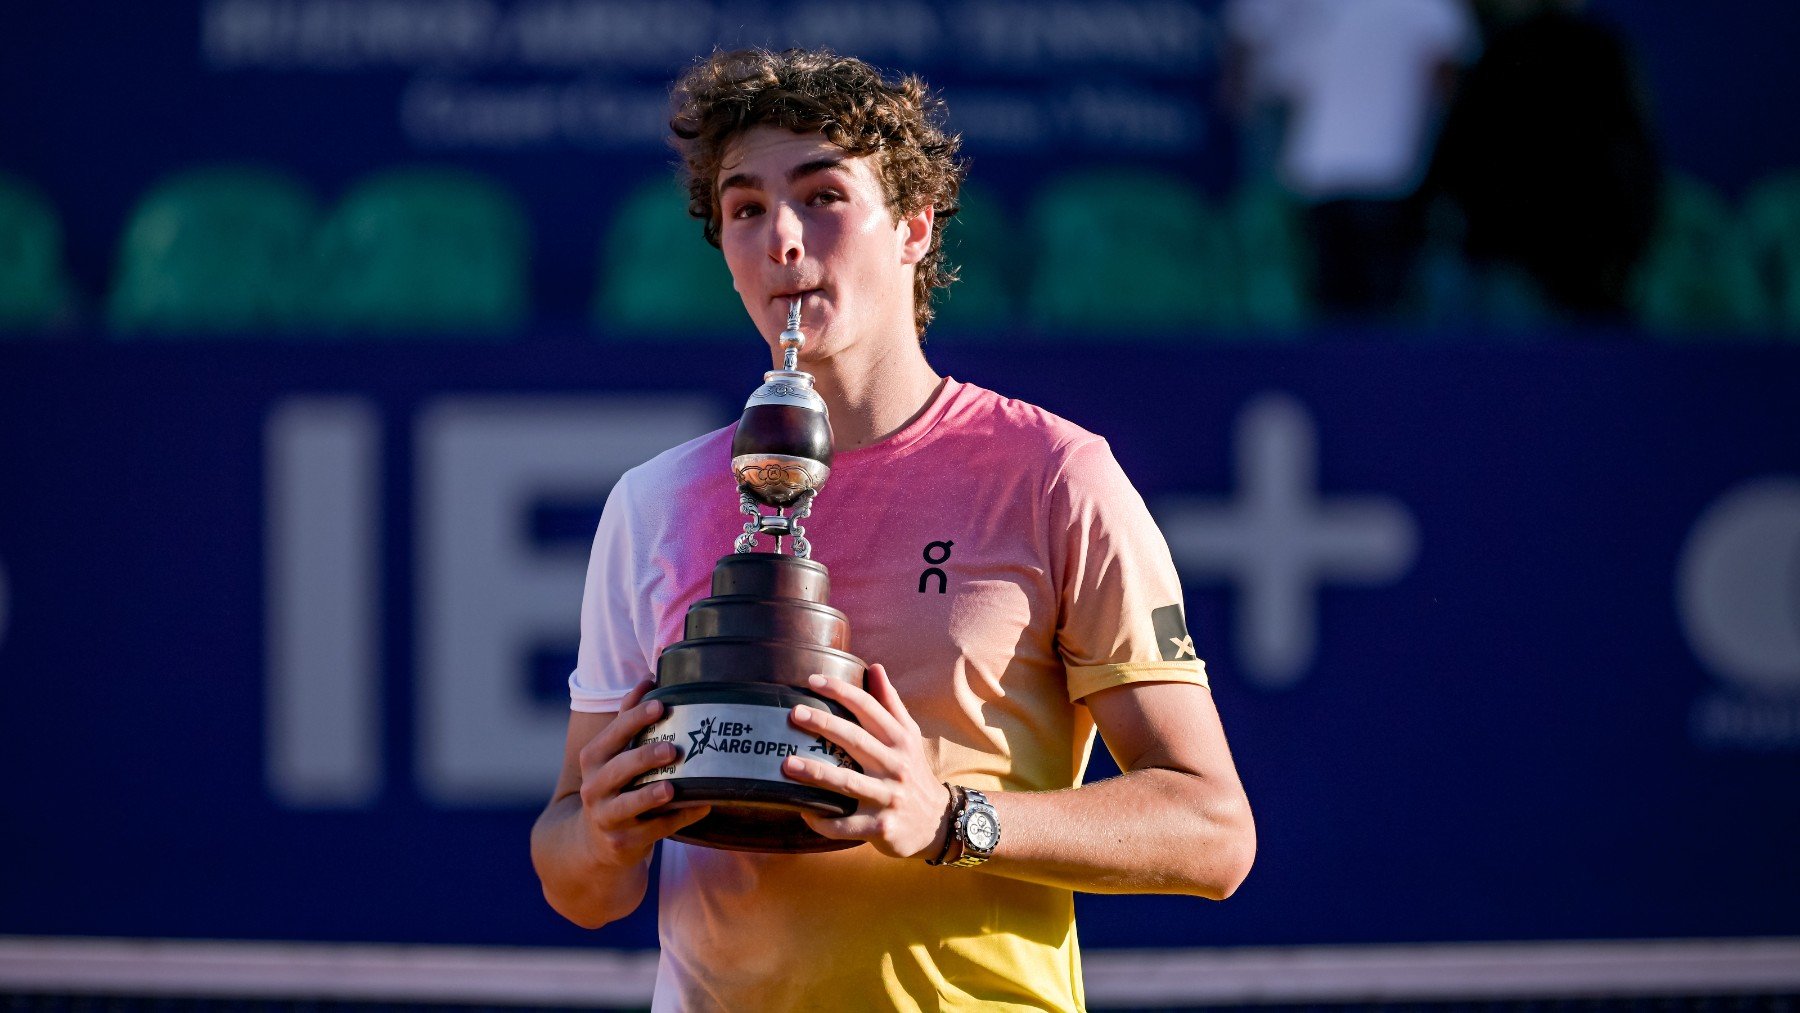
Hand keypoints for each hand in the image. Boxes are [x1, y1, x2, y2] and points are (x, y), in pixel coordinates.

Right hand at [576, 679, 710, 867]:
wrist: (593, 841)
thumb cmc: (613, 784)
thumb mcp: (612, 754)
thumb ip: (628, 719)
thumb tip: (649, 679)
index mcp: (593, 759)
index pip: (612, 735)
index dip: (635, 719)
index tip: (660, 705)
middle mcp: (594, 788)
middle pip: (618, 769)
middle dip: (643, 757)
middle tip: (672, 748)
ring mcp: (607, 818)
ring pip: (629, 805)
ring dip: (650, 796)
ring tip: (672, 787)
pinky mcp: (624, 843)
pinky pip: (655, 829)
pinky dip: (679, 819)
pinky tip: (701, 807)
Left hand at [782, 665, 953, 859]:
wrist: (939, 822)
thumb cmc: (914, 773)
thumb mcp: (909, 737)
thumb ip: (891, 704)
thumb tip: (875, 667)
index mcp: (900, 740)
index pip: (869, 708)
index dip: (841, 691)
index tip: (813, 680)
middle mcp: (896, 765)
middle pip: (856, 740)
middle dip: (824, 724)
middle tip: (794, 713)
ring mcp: (889, 797)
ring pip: (848, 782)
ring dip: (816, 773)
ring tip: (787, 764)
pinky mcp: (882, 826)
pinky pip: (847, 824)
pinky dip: (824, 820)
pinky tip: (804, 812)